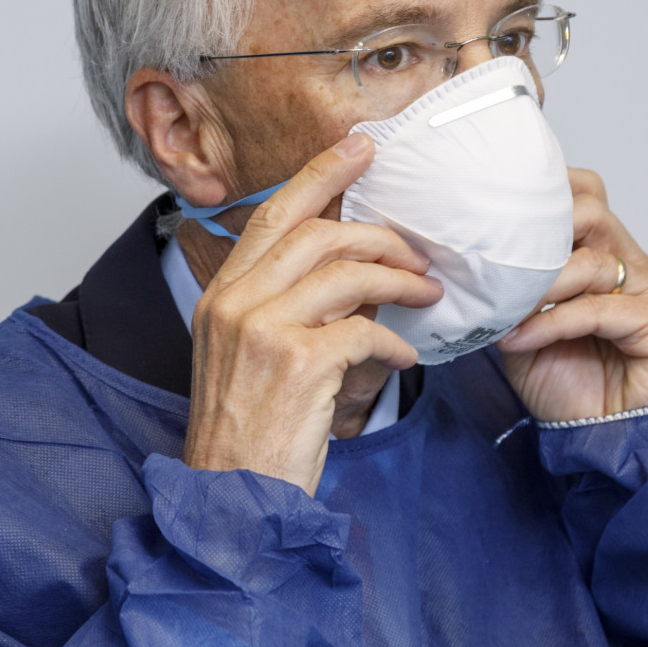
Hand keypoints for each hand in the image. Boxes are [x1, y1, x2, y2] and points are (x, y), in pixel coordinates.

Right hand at [182, 134, 443, 494]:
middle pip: (316, 234)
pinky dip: (395, 339)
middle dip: (378, 234)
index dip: (320, 175)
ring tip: (426, 296)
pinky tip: (406, 356)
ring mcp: (263, 331)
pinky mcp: (299, 363)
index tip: (360, 147)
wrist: (231, 499)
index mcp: (221, 296)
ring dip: (397, 280)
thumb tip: (355, 275)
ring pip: (345, 272)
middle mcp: (235, 304)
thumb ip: (287, 310)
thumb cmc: (248, 434)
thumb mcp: (250, 358)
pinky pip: (365, 328)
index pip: (273, 216)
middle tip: (417, 252)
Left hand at [497, 168, 647, 421]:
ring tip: (506, 313)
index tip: (498, 212)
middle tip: (499, 264)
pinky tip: (521, 339)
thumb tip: (469, 264)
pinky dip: (551, 322)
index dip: (548, 192)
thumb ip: (511, 292)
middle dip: (537, 235)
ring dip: (539, 286)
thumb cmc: (570, 389)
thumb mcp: (524, 330)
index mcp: (605, 255)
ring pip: (591, 261)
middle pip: (589, 212)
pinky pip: (598, 308)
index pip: (586, 194)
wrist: (606, 441)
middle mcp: (634, 264)